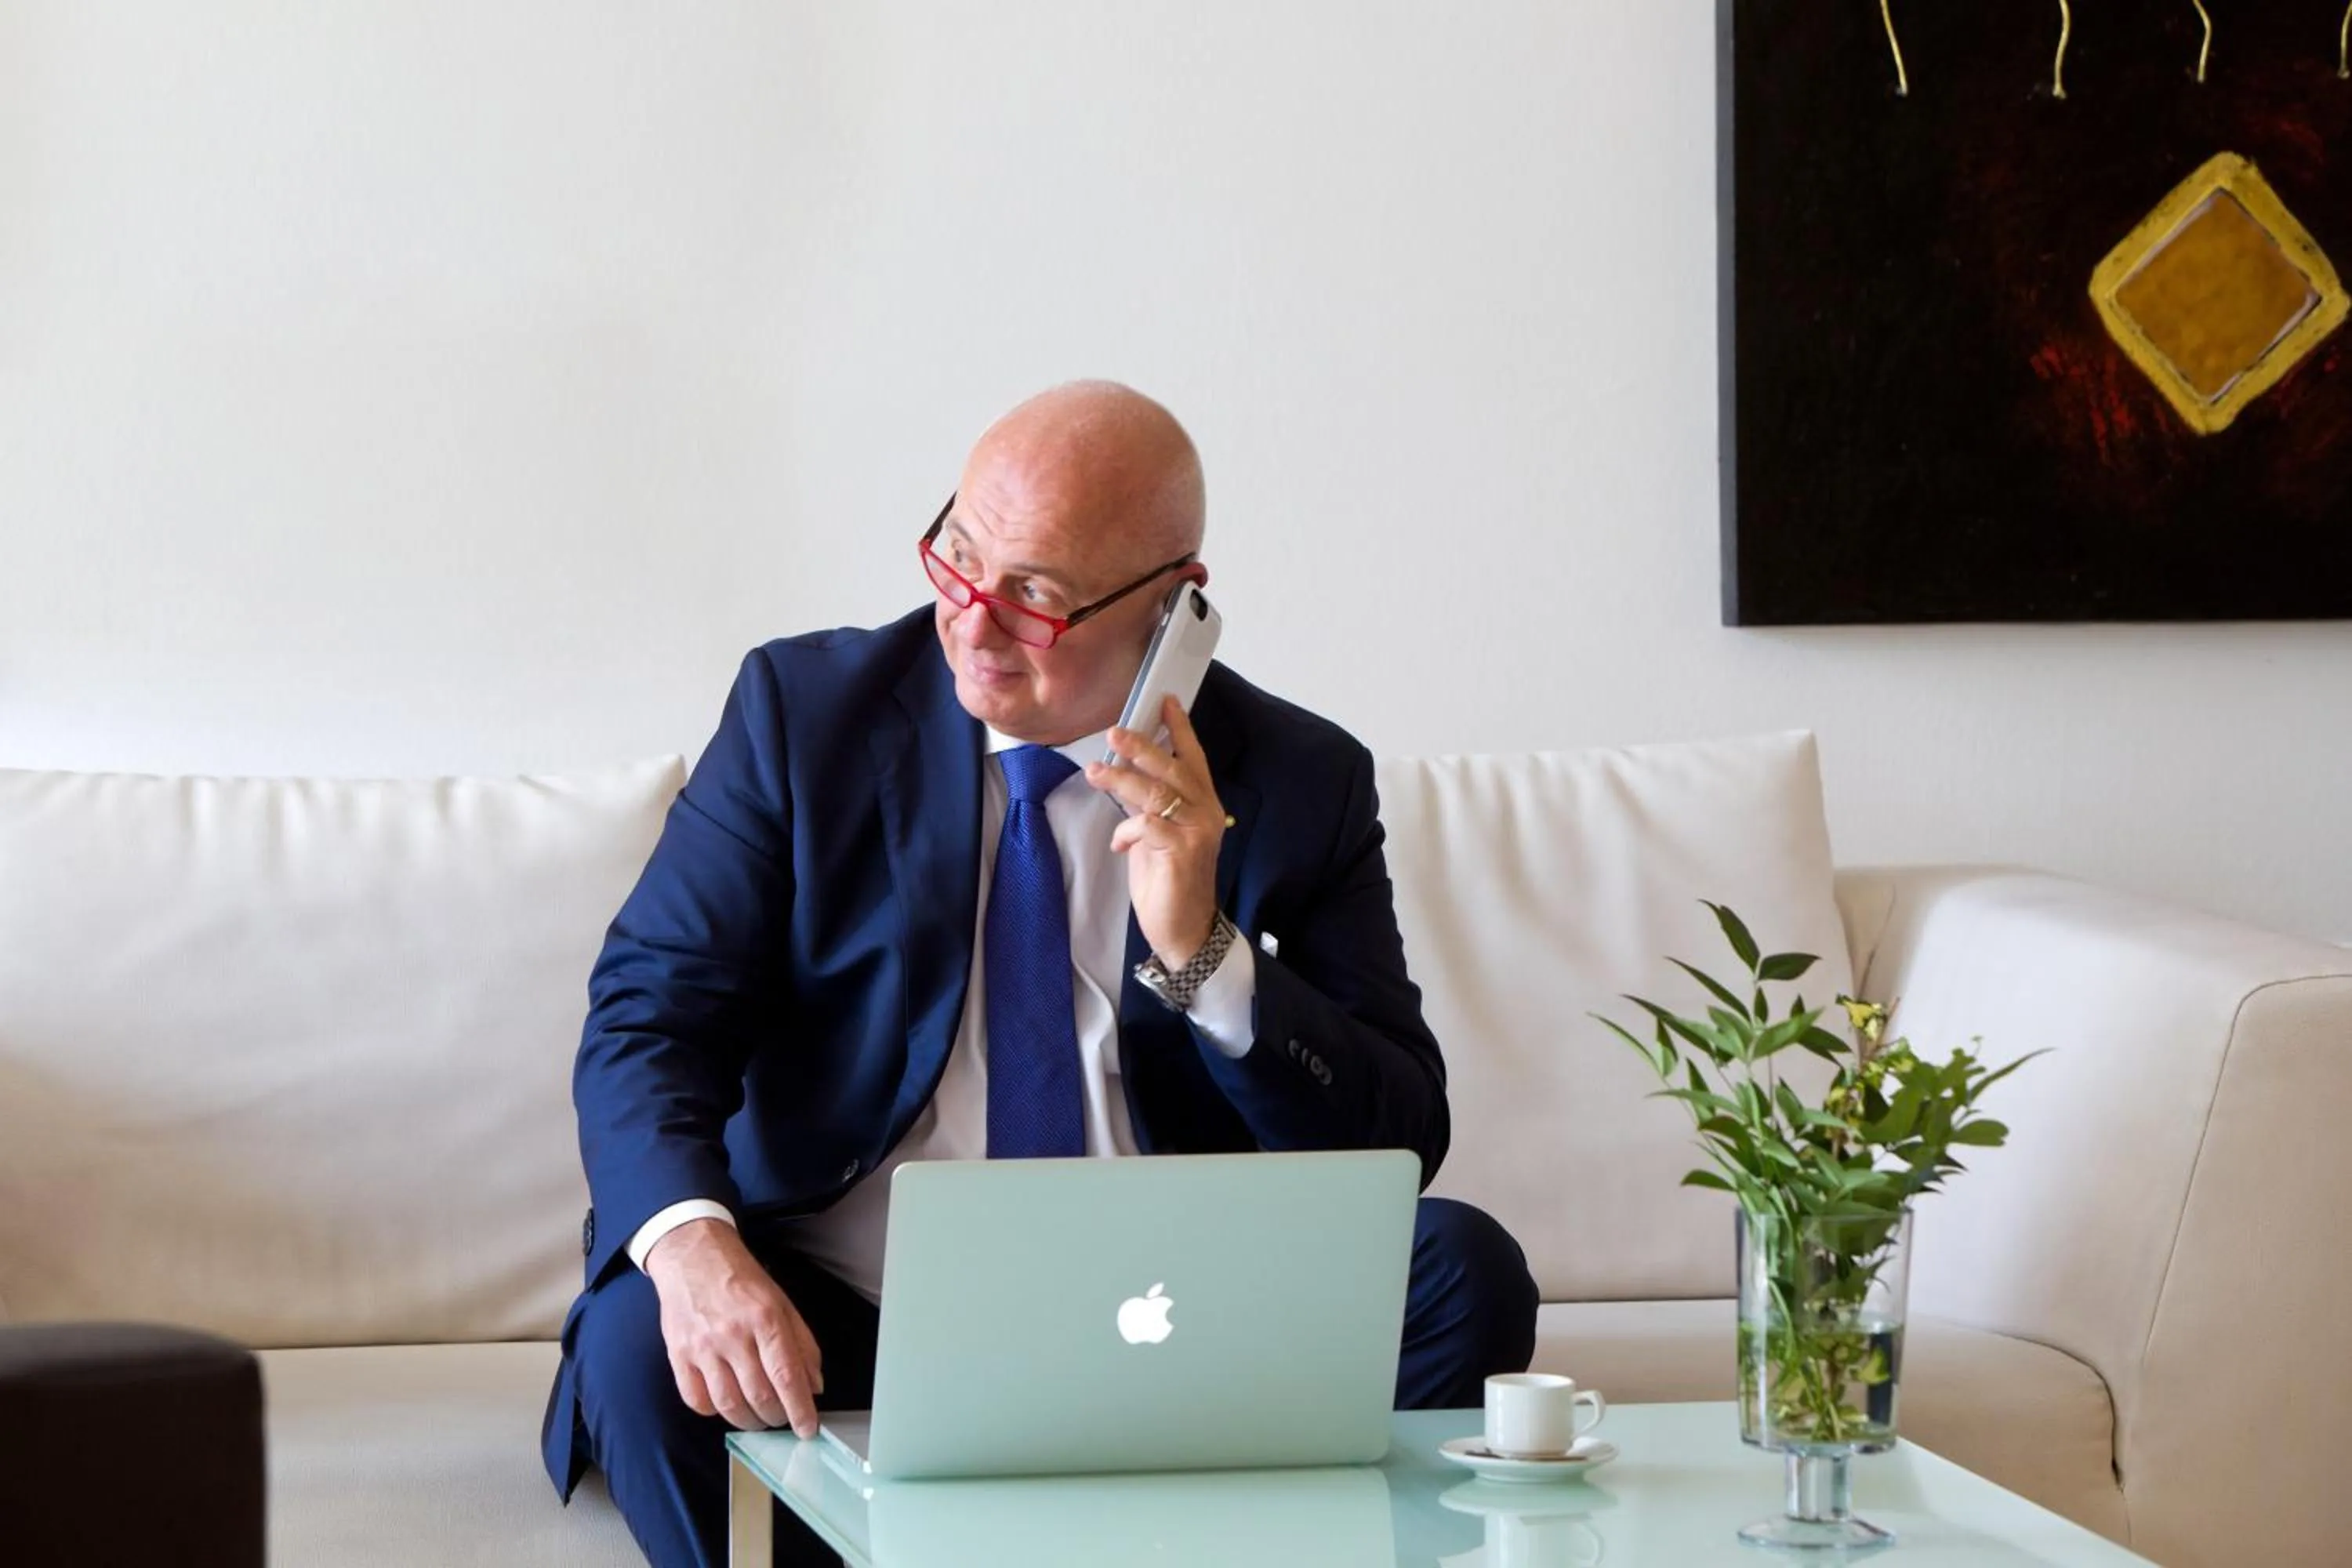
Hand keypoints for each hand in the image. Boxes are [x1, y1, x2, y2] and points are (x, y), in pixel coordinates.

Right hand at [642, 1218, 824, 1436]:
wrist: (692, 1254)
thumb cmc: (740, 1278)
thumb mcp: (782, 1302)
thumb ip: (801, 1344)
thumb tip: (814, 1386)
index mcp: (765, 1318)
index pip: (787, 1376)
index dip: (800, 1409)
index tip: (808, 1429)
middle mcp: (733, 1334)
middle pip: (759, 1396)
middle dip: (777, 1418)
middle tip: (783, 1419)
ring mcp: (703, 1346)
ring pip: (728, 1405)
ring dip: (748, 1421)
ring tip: (758, 1418)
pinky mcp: (678, 1354)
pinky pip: (696, 1400)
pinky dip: (714, 1412)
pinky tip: (725, 1404)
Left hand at [1084, 695, 1226, 966]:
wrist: (1185, 928)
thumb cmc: (1169, 880)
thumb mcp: (1155, 834)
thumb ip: (1147, 804)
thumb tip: (1122, 773)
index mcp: (1203, 804)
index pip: (1193, 758)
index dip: (1180, 729)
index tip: (1165, 701)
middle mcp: (1206, 813)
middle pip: (1173, 768)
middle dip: (1142, 747)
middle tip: (1114, 732)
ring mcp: (1198, 832)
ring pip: (1158, 793)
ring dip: (1122, 780)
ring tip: (1096, 772)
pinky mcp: (1183, 852)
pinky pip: (1149, 825)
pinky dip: (1128, 830)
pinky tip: (1119, 843)